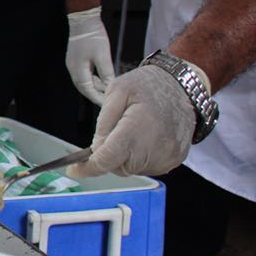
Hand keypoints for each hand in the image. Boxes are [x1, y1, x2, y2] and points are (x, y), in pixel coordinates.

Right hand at [66, 7, 114, 105]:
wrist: (83, 19)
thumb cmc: (93, 36)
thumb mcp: (103, 55)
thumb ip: (106, 73)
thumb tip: (111, 87)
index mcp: (77, 70)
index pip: (88, 91)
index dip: (98, 99)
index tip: (108, 105)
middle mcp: (73, 69)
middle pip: (85, 88)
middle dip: (96, 95)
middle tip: (109, 102)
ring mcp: (73, 65)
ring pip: (85, 82)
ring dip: (95, 87)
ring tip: (108, 92)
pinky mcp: (76, 60)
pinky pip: (85, 74)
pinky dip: (94, 79)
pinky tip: (103, 80)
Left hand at [70, 64, 192, 177]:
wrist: (181, 86)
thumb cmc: (148, 86)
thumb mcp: (117, 91)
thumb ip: (104, 122)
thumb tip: (96, 149)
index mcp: (137, 127)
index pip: (108, 159)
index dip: (89, 168)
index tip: (74, 170)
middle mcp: (155, 146)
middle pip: (119, 167)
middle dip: (109, 156)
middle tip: (114, 133)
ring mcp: (168, 156)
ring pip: (133, 169)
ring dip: (126, 157)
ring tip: (133, 131)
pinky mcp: (175, 159)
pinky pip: (148, 167)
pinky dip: (140, 157)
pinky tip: (145, 138)